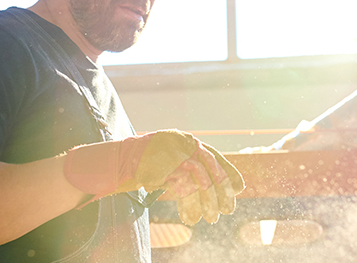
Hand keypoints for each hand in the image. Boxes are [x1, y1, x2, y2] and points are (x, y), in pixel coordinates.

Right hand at [63, 130, 244, 223]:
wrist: (115, 162)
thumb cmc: (141, 166)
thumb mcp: (167, 166)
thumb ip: (185, 170)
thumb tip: (207, 184)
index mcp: (184, 140)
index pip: (213, 154)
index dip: (228, 171)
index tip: (240, 187)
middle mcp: (183, 141)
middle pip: (212, 165)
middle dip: (223, 188)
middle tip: (230, 207)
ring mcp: (175, 150)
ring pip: (203, 177)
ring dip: (209, 199)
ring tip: (213, 217)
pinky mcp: (168, 163)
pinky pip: (187, 184)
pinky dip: (191, 202)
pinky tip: (193, 216)